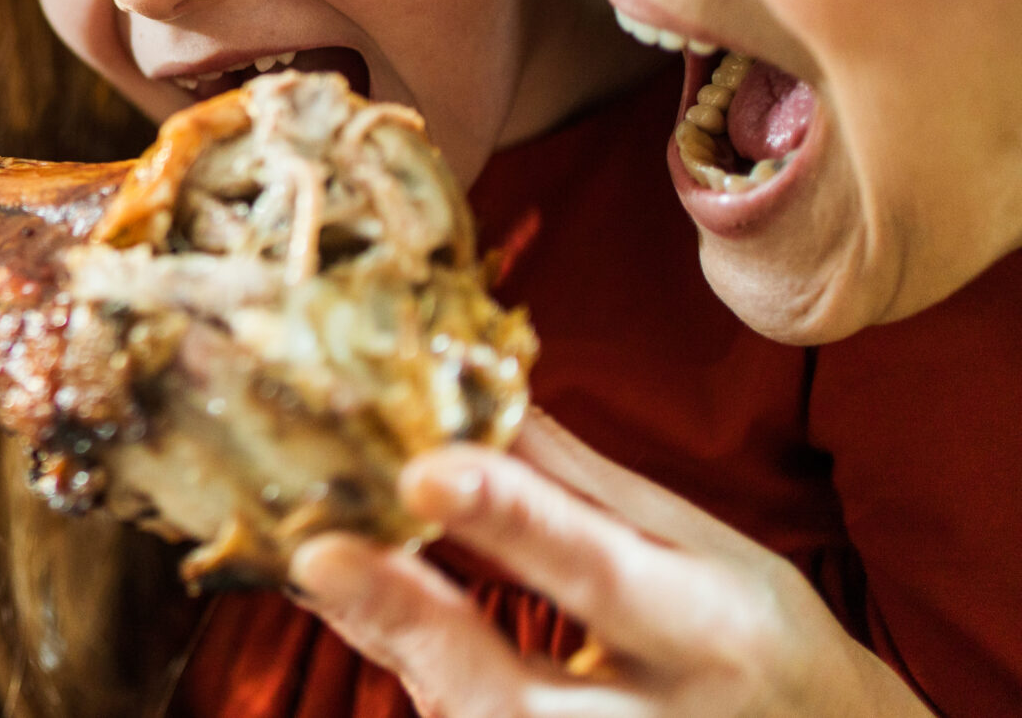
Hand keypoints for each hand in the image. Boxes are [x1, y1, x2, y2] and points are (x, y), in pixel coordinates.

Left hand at [289, 412, 927, 717]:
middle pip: (517, 698)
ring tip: (314, 565)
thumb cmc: (754, 640)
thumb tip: (474, 383)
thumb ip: (579, 487)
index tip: (422, 471)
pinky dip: (412, 675)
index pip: (597, 570)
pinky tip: (358, 612)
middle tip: (319, 558)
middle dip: (416, 627)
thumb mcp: (699, 552)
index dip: (510, 519)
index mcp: (708, 630)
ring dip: (389, 645)